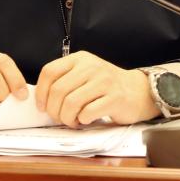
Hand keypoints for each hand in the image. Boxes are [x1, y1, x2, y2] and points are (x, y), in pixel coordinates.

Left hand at [34, 51, 158, 127]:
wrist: (138, 91)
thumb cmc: (106, 87)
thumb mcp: (84, 74)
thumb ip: (65, 81)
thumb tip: (41, 100)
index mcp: (79, 59)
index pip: (49, 72)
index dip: (41, 92)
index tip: (42, 107)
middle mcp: (91, 66)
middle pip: (58, 90)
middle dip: (54, 111)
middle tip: (59, 118)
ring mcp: (104, 81)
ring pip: (71, 103)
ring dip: (67, 118)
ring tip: (73, 121)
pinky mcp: (115, 97)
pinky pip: (88, 112)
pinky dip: (82, 121)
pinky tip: (86, 120)